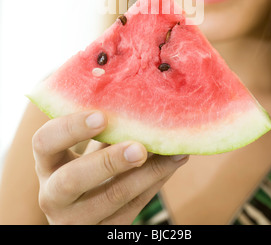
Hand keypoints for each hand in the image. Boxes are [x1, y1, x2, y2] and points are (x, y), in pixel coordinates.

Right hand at [32, 111, 188, 224]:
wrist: (82, 214)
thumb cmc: (86, 168)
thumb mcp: (84, 150)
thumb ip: (99, 129)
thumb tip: (137, 93)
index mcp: (46, 164)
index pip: (44, 143)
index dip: (70, 128)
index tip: (100, 116)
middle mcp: (53, 195)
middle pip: (72, 179)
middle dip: (108, 161)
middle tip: (139, 147)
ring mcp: (76, 220)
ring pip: (111, 198)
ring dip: (147, 173)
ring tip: (173, 151)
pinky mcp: (102, 232)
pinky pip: (132, 208)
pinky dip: (156, 182)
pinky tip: (173, 162)